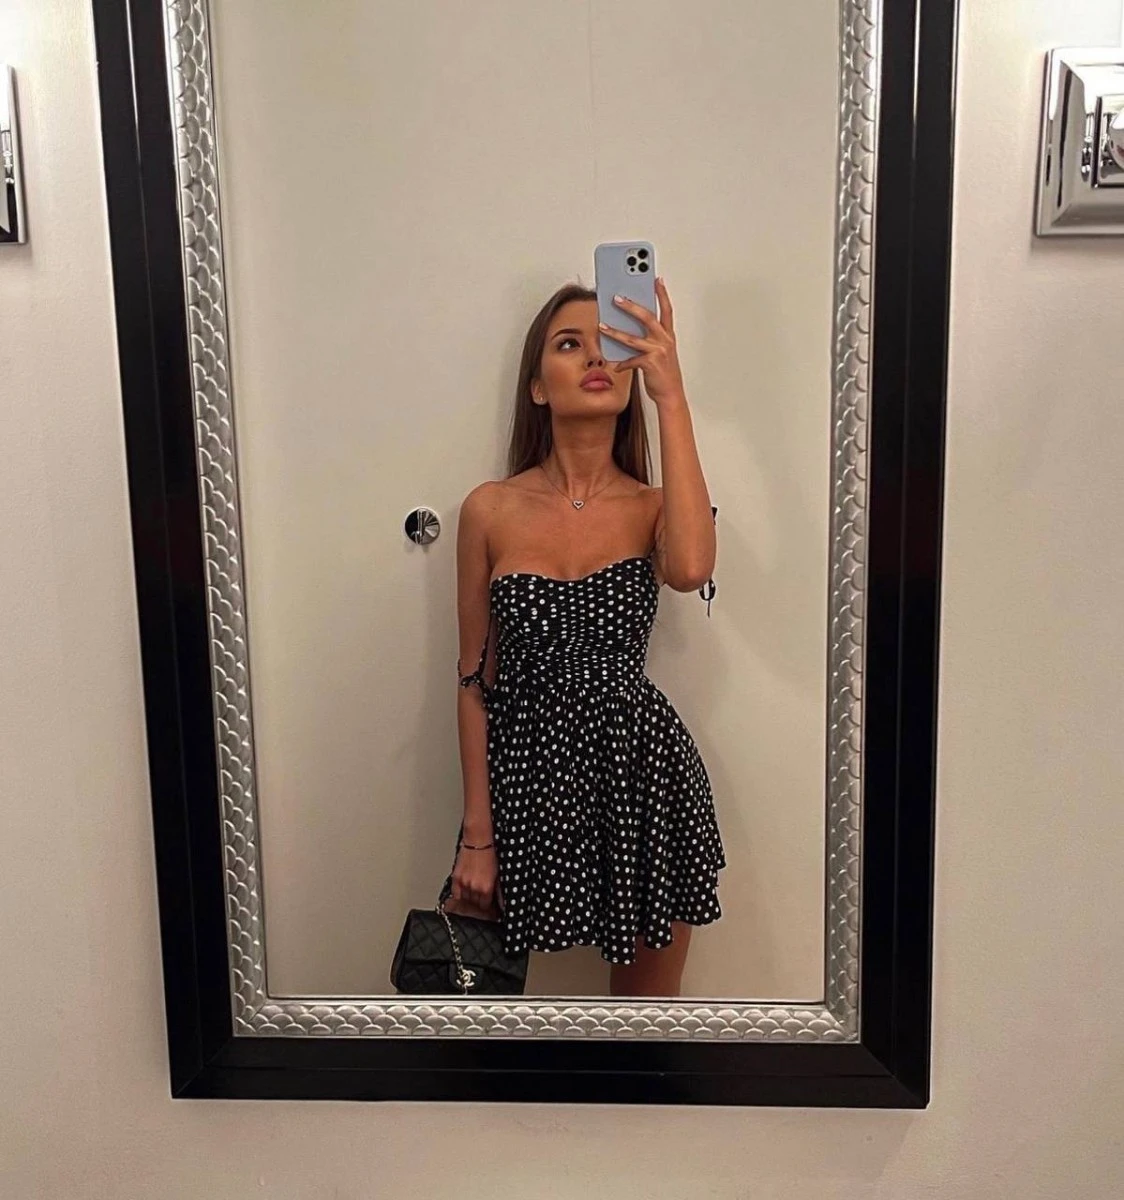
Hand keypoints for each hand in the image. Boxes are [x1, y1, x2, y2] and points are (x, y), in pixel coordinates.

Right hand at [447, 843, 502, 918]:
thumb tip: (503, 904)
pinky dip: (459, 894)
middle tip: (481, 898)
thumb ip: (499, 891)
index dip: (487, 905)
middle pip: (475, 904)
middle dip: (479, 902)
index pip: (485, 906)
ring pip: (465, 900)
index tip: (488, 904)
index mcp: (486, 888)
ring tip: (474, 893)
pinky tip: (464, 892)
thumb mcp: (498, 874)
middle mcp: (474, 888)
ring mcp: (464, 883)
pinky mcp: (456, 878)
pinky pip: (455, 894)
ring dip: (470, 898)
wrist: (478, 841)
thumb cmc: (490, 855)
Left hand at [598, 276, 685, 405]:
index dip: (662, 294)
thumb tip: (627, 329)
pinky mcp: (650, 363)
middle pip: (647, 317)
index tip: (656, 279)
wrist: (671, 394)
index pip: (666, 309)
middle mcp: (664, 340)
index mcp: (668, 336)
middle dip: (631, 306)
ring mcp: (658, 351)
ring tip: (602, 325)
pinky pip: (630, 360)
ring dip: (615, 331)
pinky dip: (621, 363)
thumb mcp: (659, 352)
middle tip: (616, 297)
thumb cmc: (664, 374)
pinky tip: (614, 364)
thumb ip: (647, 339)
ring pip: (632, 338)